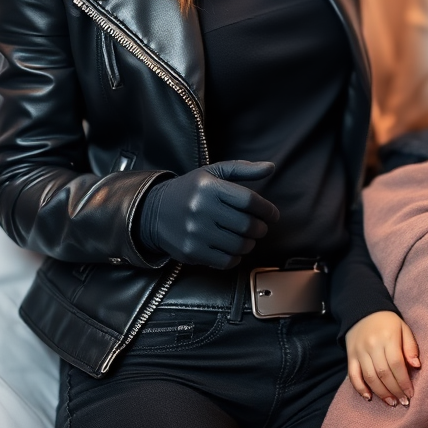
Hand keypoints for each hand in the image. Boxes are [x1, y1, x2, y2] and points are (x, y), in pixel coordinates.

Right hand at [139, 160, 277, 268]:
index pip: (249, 200)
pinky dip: (236, 257)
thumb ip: (243, 169)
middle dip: (260, 228)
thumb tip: (271, 167)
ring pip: (239, 245)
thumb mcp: (213, 173)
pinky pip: (226, 261)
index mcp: (208, 187)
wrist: (154, 212)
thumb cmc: (190, 190)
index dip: (267, 209)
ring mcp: (195, 232)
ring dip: (250, 243)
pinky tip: (232, 249)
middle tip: (260, 227)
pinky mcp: (191, 252)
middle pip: (247, 225)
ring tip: (246, 237)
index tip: (273, 215)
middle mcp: (201, 209)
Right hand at [345, 311, 419, 406]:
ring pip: (370, 377)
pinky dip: (360, 388)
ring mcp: (360, 351)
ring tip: (391, 402)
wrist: (363, 310)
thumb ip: (411, 346)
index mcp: (388, 338)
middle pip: (383, 373)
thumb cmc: (387, 323)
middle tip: (403, 401)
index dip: (404, 382)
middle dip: (395, 390)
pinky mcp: (351, 356)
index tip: (411, 394)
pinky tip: (369, 397)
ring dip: (381, 393)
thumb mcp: (403, 328)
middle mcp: (372, 345)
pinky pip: (353, 375)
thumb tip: (416, 366)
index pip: (396, 364)